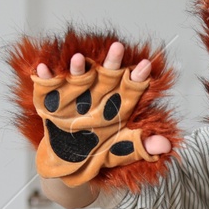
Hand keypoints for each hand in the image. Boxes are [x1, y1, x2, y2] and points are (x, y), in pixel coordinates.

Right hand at [36, 41, 171, 155]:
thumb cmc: (100, 149)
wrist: (73, 161)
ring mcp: (76, 94)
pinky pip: (49, 85)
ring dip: (78, 67)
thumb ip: (142, 146)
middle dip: (112, 61)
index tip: (145, 66)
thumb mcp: (123, 150)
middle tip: (117, 47)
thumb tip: (165, 145)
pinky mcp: (54, 98)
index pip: (131, 86)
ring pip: (79, 77)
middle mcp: (98, 93)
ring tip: (78, 59)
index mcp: (117, 103)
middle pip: (107, 75)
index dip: (138, 76)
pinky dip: (45, 77)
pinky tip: (44, 69)